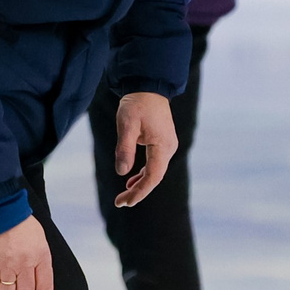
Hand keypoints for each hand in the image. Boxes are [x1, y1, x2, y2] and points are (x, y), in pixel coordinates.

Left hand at [113, 91, 176, 206]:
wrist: (148, 86)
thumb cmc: (137, 104)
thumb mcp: (126, 124)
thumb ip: (125, 148)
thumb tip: (122, 172)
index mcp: (162, 145)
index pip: (152, 176)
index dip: (139, 191)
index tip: (124, 202)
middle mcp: (169, 148)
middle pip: (155, 177)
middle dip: (138, 192)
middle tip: (120, 203)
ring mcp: (168, 145)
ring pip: (155, 172)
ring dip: (140, 184)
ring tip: (124, 195)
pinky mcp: (163, 143)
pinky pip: (155, 164)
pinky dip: (143, 174)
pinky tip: (131, 181)